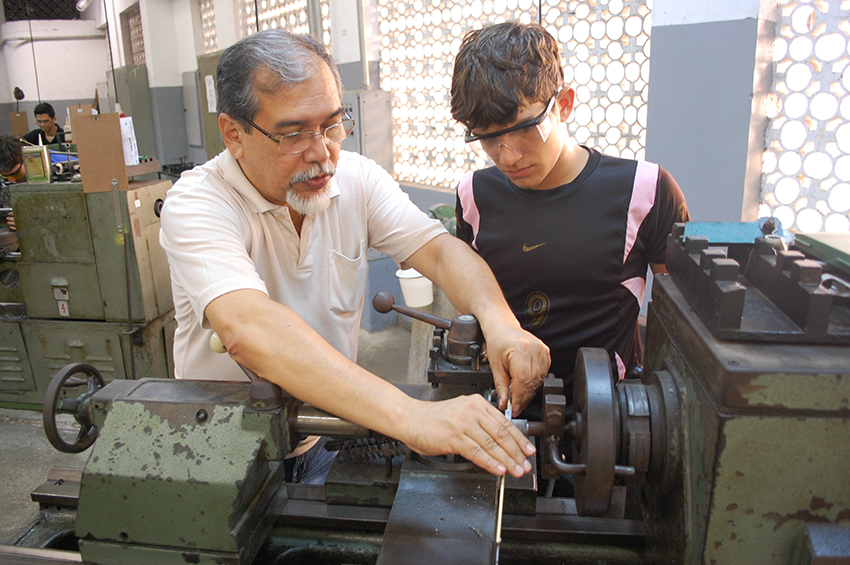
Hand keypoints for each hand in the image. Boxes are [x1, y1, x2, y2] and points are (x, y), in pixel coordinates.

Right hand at [400, 395, 535, 477]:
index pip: (504, 423)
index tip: (528, 450)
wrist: (409, 418)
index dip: (519, 439)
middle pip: (501, 434)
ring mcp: (463, 423)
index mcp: (476, 404)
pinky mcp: (454, 437)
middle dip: (517, 452)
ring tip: (516, 470)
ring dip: (507, 460)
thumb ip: (478, 424)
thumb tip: (498, 443)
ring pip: (492, 444)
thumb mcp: (460, 413)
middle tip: (526, 464)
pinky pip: (477, 452)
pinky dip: (490, 462)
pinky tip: (498, 469)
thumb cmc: (432, 419)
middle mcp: (472, 411)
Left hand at [485, 325, 549, 416]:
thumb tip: (504, 403)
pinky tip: (526, 386)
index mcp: (520, 349)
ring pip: (538, 380)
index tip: (514, 408)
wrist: (503, 326)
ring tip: (519, 398)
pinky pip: (542, 374)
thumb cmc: (497, 340)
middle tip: (515, 407)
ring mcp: (542, 350)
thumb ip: (500, 385)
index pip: (523, 380)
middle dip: (523, 398)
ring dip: (529, 392)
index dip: (519, 397)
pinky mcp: (545, 353)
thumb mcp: (494, 364)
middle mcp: (534, 349)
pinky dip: (534, 383)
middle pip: (532, 382)